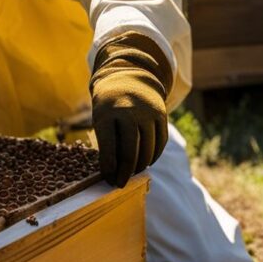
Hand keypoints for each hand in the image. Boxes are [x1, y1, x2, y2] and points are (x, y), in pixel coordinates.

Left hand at [90, 32, 172, 187]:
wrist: (128, 78)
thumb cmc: (109, 107)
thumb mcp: (100, 119)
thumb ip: (106, 143)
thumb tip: (113, 173)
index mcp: (107, 113)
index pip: (108, 146)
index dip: (109, 167)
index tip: (108, 180)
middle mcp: (128, 112)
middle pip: (130, 150)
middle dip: (125, 171)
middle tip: (120, 183)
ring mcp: (147, 113)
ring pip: (148, 149)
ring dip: (140, 166)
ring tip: (132, 173)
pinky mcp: (161, 115)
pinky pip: (160, 142)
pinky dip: (154, 156)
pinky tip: (146, 163)